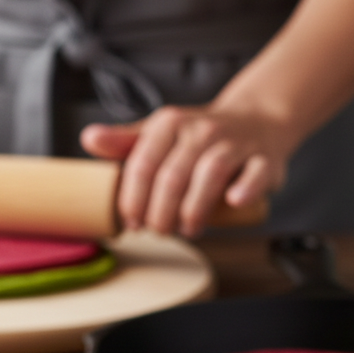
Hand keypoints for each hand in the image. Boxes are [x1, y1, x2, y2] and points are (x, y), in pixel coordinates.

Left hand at [80, 106, 292, 236]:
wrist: (258, 120)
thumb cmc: (198, 137)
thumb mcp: (158, 134)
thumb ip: (124, 142)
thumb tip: (88, 139)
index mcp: (169, 123)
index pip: (142, 165)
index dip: (132, 200)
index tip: (131, 224)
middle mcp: (201, 129)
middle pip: (172, 176)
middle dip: (160, 213)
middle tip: (158, 232)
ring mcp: (235, 142)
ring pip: (209, 174)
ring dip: (193, 210)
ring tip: (187, 230)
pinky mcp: (265, 158)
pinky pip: (256, 172)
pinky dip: (245, 189)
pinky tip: (233, 203)